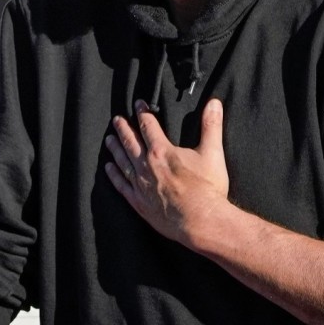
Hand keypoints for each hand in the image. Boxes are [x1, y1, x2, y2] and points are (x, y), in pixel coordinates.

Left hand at [105, 98, 229, 245]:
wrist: (201, 221)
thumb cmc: (207, 188)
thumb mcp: (213, 152)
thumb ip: (211, 126)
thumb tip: (214, 103)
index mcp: (162, 151)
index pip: (148, 126)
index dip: (142, 113)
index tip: (138, 104)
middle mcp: (147, 166)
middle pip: (130, 142)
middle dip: (123, 128)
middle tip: (116, 119)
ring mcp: (141, 185)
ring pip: (123, 162)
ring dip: (115, 149)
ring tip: (109, 139)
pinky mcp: (139, 203)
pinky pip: (122, 185)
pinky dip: (114, 175)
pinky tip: (109, 168)